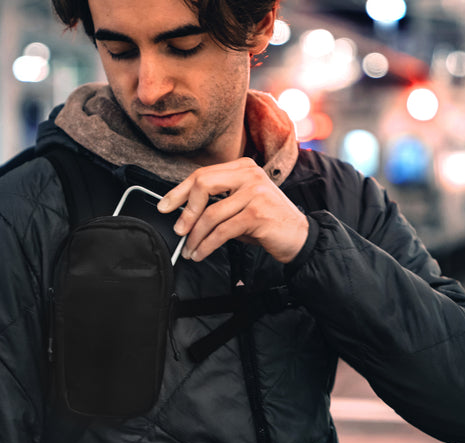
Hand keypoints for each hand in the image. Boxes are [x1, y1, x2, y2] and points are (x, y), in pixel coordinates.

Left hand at [157, 157, 307, 263]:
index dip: (179, 191)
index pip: (202, 174)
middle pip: (202, 185)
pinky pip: (222, 231)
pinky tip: (201, 253)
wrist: (299, 237)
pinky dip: (207, 245)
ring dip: (196, 237)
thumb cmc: (267, 222)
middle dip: (185, 211)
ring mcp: (255, 192)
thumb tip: (184, 213)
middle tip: (178, 230)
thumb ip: (218, 201)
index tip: (165, 206)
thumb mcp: (241, 204)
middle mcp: (249, 174)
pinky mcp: (257, 214)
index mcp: (243, 167)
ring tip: (190, 250)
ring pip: (210, 214)